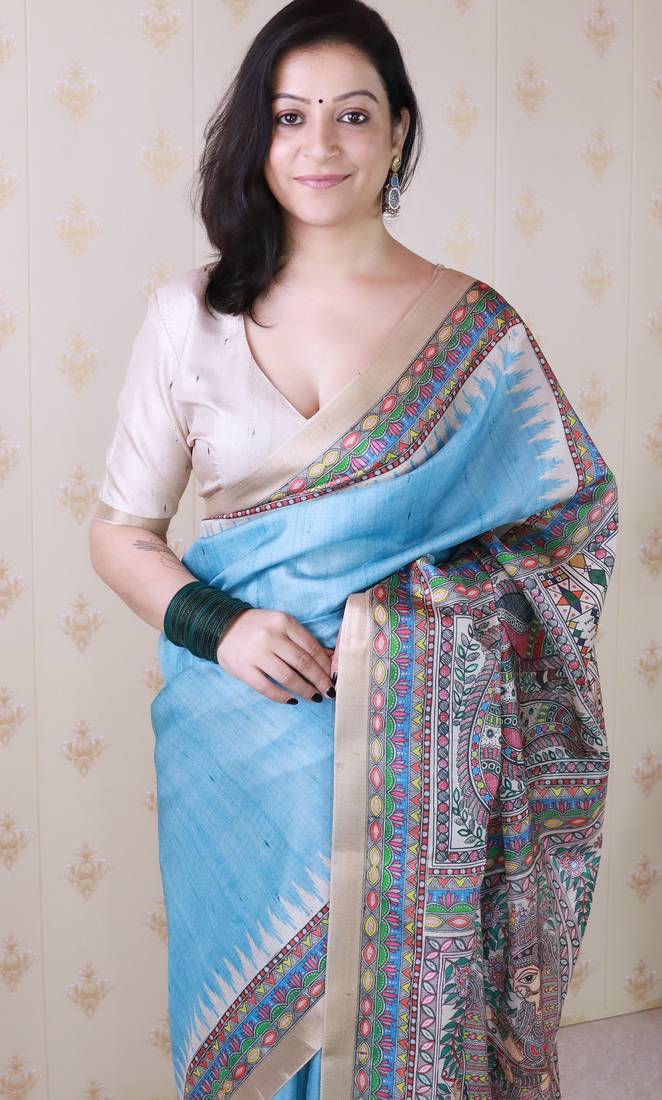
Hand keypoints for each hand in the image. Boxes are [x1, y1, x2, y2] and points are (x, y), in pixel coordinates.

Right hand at [216, 608, 335, 704]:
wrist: (222, 626)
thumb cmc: (259, 627)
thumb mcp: (282, 624)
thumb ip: (303, 640)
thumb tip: (330, 657)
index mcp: (283, 622)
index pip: (311, 647)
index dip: (325, 665)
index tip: (333, 677)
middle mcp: (271, 636)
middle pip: (303, 663)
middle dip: (320, 680)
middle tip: (329, 692)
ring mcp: (256, 653)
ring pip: (288, 677)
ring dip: (305, 690)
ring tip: (314, 697)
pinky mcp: (244, 669)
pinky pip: (267, 687)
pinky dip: (282, 696)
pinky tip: (292, 700)